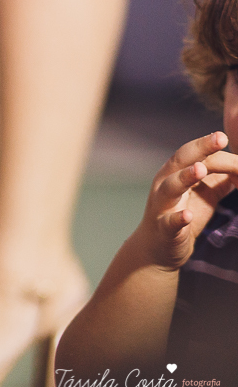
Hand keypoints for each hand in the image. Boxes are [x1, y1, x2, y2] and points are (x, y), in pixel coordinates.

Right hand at [133, 131, 237, 270]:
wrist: (157, 249)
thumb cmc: (182, 215)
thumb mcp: (205, 193)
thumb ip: (221, 179)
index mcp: (175, 173)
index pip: (196, 154)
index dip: (215, 149)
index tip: (230, 140)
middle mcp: (165, 184)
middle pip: (180, 160)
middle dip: (200, 148)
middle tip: (220, 138)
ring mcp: (161, 206)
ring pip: (170, 187)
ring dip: (185, 177)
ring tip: (201, 169)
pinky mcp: (164, 229)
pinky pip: (169, 222)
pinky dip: (178, 218)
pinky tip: (188, 215)